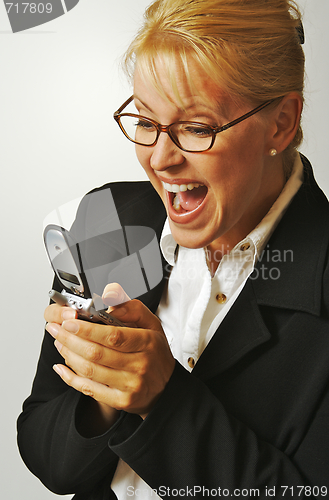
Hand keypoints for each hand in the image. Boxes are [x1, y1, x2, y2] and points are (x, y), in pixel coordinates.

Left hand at [45, 284, 174, 419]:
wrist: (166, 387)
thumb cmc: (155, 352)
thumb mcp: (151, 323)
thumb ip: (131, 307)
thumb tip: (110, 297)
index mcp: (147, 342)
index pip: (113, 336)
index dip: (88, 329)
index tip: (70, 322)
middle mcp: (139, 365)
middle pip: (97, 353)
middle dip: (71, 339)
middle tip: (57, 329)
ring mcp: (130, 386)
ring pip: (91, 371)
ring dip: (69, 355)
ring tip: (59, 343)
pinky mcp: (121, 401)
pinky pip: (90, 390)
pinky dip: (71, 378)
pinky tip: (62, 367)